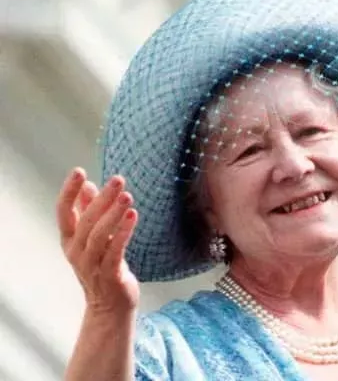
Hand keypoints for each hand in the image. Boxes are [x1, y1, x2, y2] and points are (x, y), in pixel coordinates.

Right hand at [56, 167, 139, 315]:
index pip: (63, 212)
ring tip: (127, 196)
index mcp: (70, 240)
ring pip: (99, 236)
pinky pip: (115, 251)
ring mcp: (91, 265)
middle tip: (117, 180)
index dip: (69, 191)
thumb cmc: (102, 267)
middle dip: (102, 198)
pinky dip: (123, 233)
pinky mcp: (109, 275)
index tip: (79, 171)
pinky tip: (133, 216)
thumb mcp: (92, 238)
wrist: (109, 307)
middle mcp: (76, 252)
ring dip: (114, 214)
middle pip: (86, 221)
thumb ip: (88, 213)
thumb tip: (88, 186)